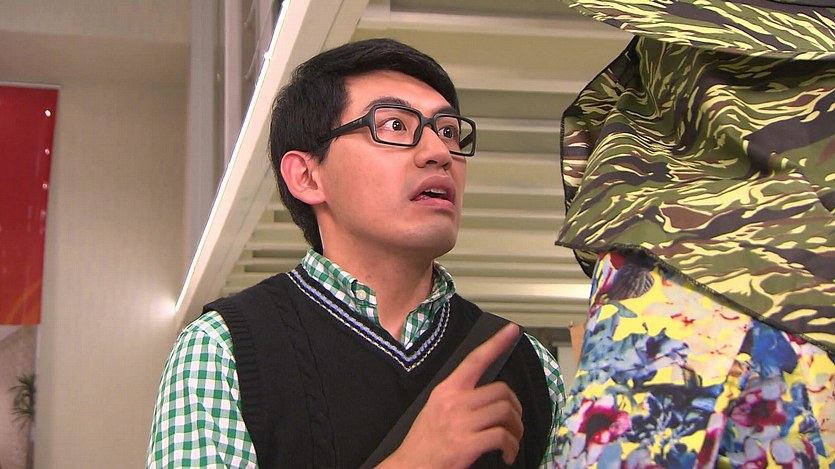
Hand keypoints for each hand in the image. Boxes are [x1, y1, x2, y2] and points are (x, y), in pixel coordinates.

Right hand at [379, 323, 522, 468]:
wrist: (410, 466)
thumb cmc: (424, 440)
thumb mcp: (436, 407)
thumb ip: (458, 396)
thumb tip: (486, 392)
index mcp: (447, 390)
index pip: (475, 359)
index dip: (496, 343)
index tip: (511, 330)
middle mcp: (455, 402)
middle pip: (501, 390)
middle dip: (515, 407)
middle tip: (514, 421)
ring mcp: (461, 423)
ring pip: (506, 412)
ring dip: (516, 428)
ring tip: (512, 439)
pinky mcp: (466, 444)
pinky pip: (502, 437)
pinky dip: (512, 447)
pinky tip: (507, 454)